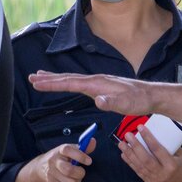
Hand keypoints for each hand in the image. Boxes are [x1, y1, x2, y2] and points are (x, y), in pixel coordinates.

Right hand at [29, 72, 155, 115]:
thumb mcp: (126, 105)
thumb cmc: (139, 101)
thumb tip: (98, 100)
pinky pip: (79, 82)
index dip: (52, 83)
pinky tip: (65, 83)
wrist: (150, 95)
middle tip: (31, 78)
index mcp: (97, 84)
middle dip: (48, 78)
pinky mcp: (100, 86)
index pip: (70, 83)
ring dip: (55, 78)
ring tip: (41, 77)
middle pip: (67, 78)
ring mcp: (98, 82)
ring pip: (71, 79)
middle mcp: (95, 80)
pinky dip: (67, 81)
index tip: (37, 83)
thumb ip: (112, 102)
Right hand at [33, 138, 96, 181]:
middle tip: (81, 171)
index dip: (80, 156)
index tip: (89, 161)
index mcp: (60, 150)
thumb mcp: (70, 149)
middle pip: (68, 170)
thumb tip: (93, 141)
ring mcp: (52, 172)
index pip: (68, 150)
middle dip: (80, 173)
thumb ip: (84, 147)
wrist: (41, 166)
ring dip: (77, 181)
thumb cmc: (61, 156)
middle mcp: (54, 160)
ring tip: (77, 178)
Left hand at [119, 126, 181, 181]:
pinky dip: (130, 162)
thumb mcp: (180, 154)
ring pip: (139, 165)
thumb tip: (156, 129)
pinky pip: (137, 171)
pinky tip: (124, 154)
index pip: (157, 150)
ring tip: (121, 143)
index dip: (148, 138)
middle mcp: (161, 173)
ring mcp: (154, 179)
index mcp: (171, 165)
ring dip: (129, 153)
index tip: (140, 127)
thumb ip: (169, 144)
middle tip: (127, 135)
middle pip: (145, 158)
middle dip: (135, 146)